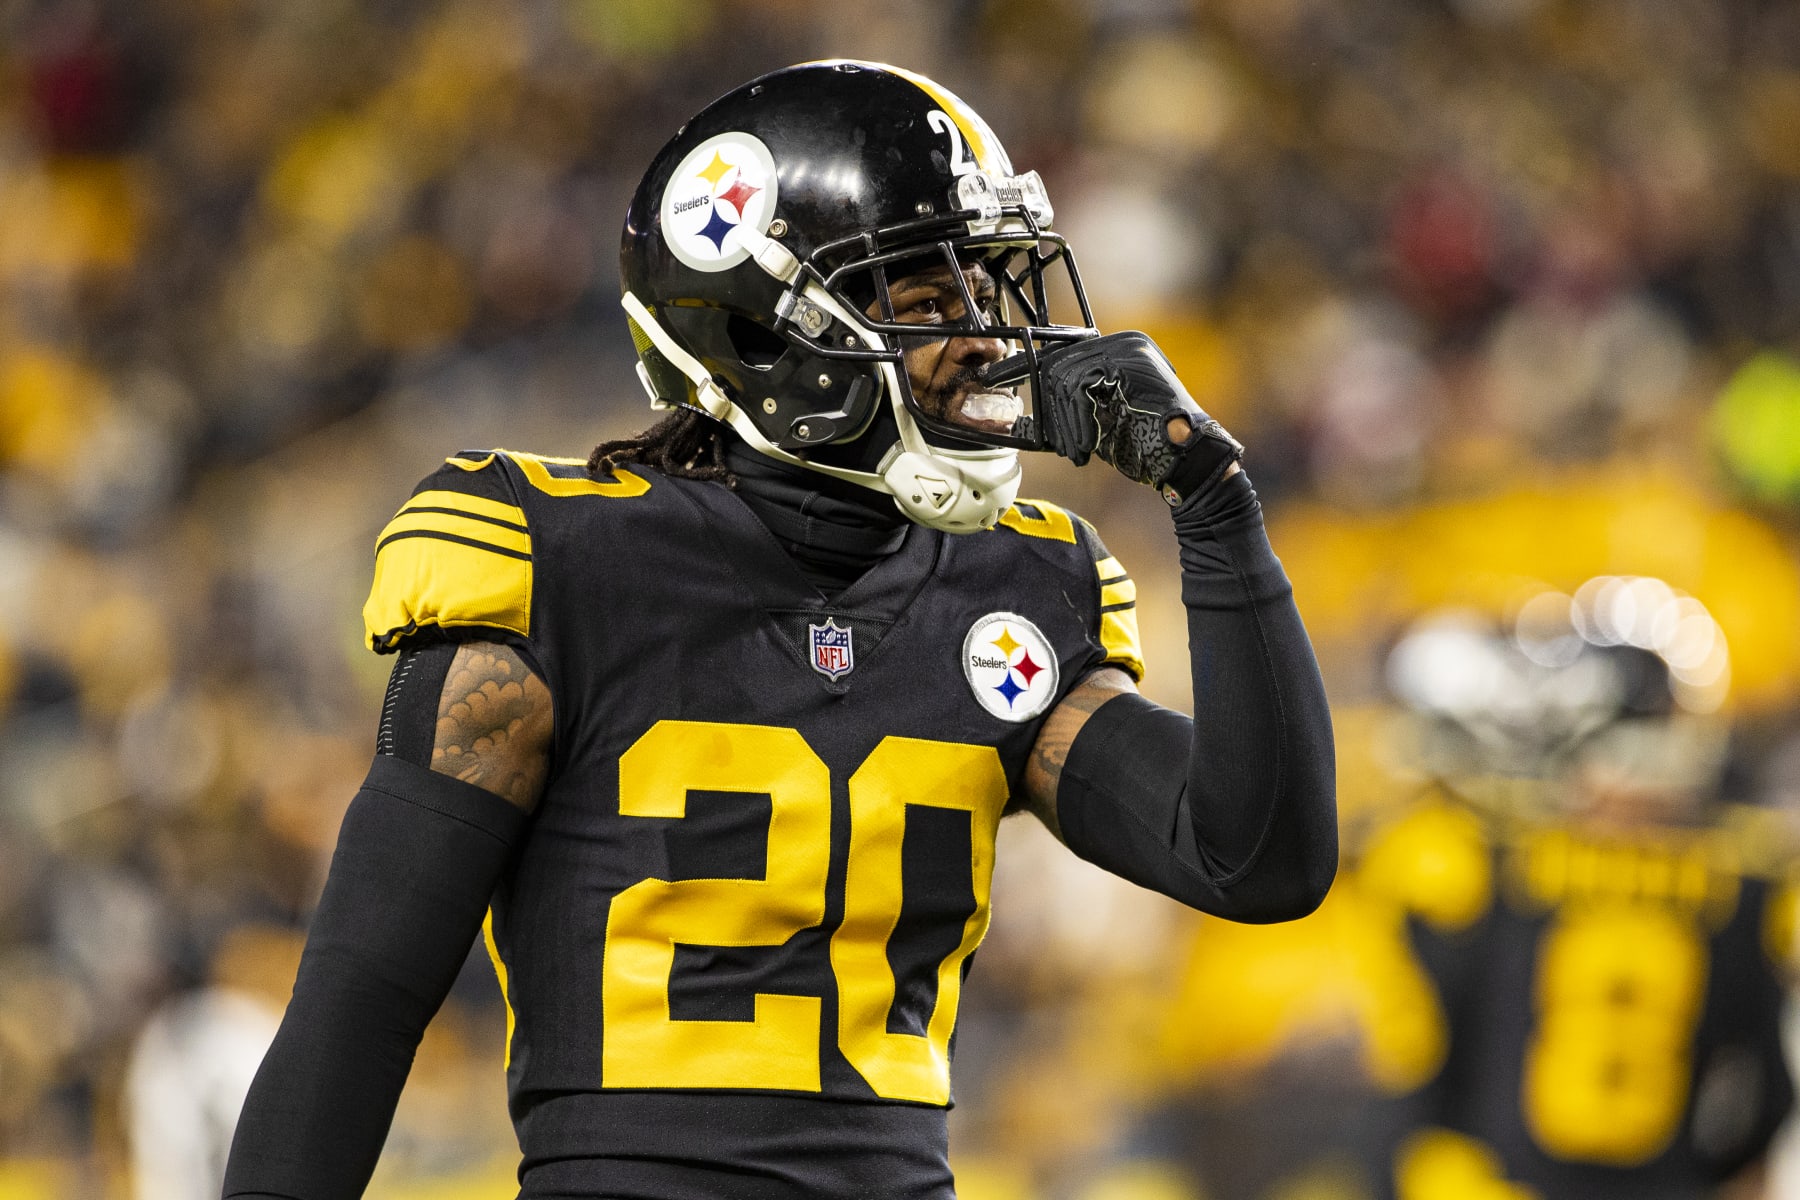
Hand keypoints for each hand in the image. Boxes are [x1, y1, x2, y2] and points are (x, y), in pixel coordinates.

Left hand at [1031, 332, 1242, 502]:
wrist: (1186, 458)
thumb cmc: (1147, 445)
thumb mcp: (1100, 423)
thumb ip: (1072, 408)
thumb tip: (1033, 413)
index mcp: (1117, 352)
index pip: (1061, 357)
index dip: (1034, 381)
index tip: (1017, 402)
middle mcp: (1122, 343)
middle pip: (1059, 365)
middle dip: (1051, 411)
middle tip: (1058, 445)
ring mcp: (1127, 348)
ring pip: (1066, 377)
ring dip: (1065, 423)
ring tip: (1076, 451)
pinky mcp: (1128, 363)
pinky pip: (1081, 387)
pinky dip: (1077, 421)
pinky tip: (1086, 446)